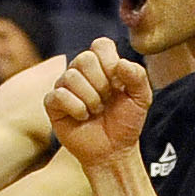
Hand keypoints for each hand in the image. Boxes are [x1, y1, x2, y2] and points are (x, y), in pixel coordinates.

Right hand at [44, 44, 152, 168]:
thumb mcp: (141, 98)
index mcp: (102, 65)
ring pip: (71, 76)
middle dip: (101, 83)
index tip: (119, 84)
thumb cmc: (125, 122)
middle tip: (107, 100)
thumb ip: (138, 76)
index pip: (100, 45)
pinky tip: (83, 117)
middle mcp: (81, 71)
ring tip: (97, 111)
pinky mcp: (53, 103)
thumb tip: (121, 63)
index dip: (110, 62)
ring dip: (91, 99)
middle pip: (84, 58)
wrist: (113, 150)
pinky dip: (77, 108)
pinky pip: (60, 95)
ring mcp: (64, 86)